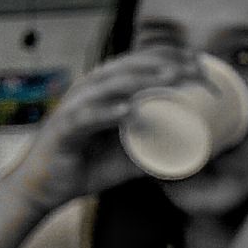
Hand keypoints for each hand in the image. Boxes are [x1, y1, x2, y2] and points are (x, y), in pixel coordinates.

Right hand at [10, 47, 203, 210]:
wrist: (45, 189)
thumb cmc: (87, 167)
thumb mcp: (131, 157)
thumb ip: (157, 150)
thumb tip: (194, 154)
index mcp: (104, 91)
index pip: (138, 64)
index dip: (169, 58)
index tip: (201, 63)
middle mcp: (89, 91)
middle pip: (128, 67)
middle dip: (165, 63)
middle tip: (196, 70)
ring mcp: (74, 107)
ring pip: (109, 86)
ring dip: (142, 79)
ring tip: (171, 78)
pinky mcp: (63, 129)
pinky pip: (86, 117)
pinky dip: (108, 112)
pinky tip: (130, 110)